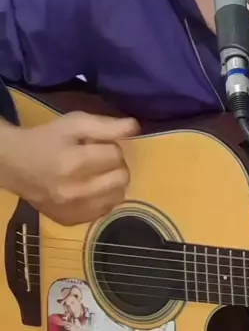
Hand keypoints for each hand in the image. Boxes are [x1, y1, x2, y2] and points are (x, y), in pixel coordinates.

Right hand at [0, 112, 138, 224]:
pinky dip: (102, 200)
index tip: (98, 144)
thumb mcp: (74, 122)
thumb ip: (106, 125)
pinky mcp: (69, 222)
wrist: (17, 165)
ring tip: (97, 174)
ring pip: (116, 198)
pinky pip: (103, 212)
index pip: (115, 155)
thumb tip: (136, 128)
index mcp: (72, 163)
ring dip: (112, 184)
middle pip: (121, 179)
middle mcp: (73, 192)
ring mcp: (71, 211)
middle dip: (116, 166)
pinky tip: (90, 189)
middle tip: (100, 159)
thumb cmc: (48, 139)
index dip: (111, 146)